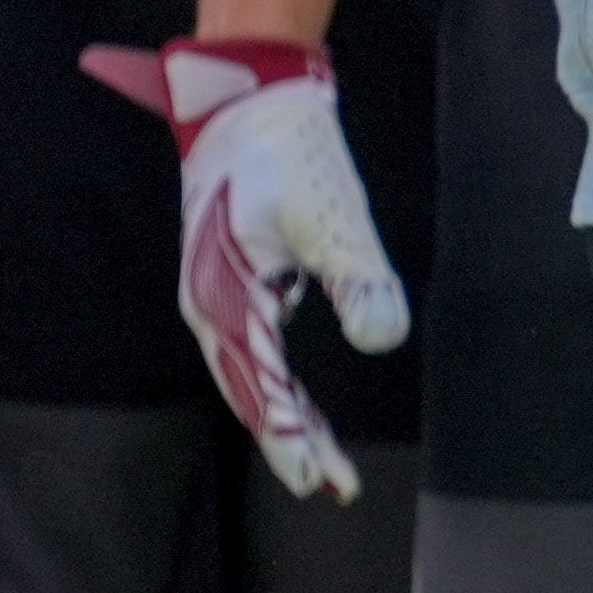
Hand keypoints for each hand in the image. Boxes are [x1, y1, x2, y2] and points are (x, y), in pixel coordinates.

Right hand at [80, 38, 405, 501]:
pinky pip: (254, 352)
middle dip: (292, 442)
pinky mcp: (231, 285)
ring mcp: (216, 299)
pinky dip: (279, 384)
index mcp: (224, 300)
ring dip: (285, 419)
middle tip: (336, 486)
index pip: (262, 387)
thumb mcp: (336, 219)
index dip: (292, 438)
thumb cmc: (294, 158)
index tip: (322, 481)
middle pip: (252, 393)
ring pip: (252, 376)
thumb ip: (359, 281)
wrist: (252, 105)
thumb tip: (382, 342)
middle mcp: (210, 308)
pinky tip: (303, 409)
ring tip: (324, 462)